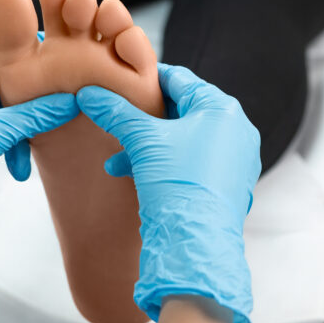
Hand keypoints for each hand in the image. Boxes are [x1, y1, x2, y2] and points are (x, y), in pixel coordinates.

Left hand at [0, 42, 78, 263]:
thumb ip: (35, 115)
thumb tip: (73, 100)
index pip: (9, 49)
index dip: (38, 62)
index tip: (66, 75)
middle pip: (11, 81)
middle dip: (32, 110)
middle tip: (53, 127)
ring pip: (7, 108)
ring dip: (20, 135)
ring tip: (24, 167)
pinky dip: (8, 142)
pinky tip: (17, 168)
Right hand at [77, 63, 259, 322]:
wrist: (194, 243)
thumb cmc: (178, 184)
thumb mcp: (142, 140)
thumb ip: (116, 112)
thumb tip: (88, 93)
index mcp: (223, 110)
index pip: (179, 79)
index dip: (145, 80)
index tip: (120, 82)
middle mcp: (235, 131)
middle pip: (179, 111)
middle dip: (142, 120)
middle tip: (116, 120)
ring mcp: (233, 160)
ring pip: (180, 140)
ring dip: (146, 147)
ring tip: (117, 159)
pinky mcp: (225, 185)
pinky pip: (188, 163)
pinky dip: (161, 164)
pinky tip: (132, 176)